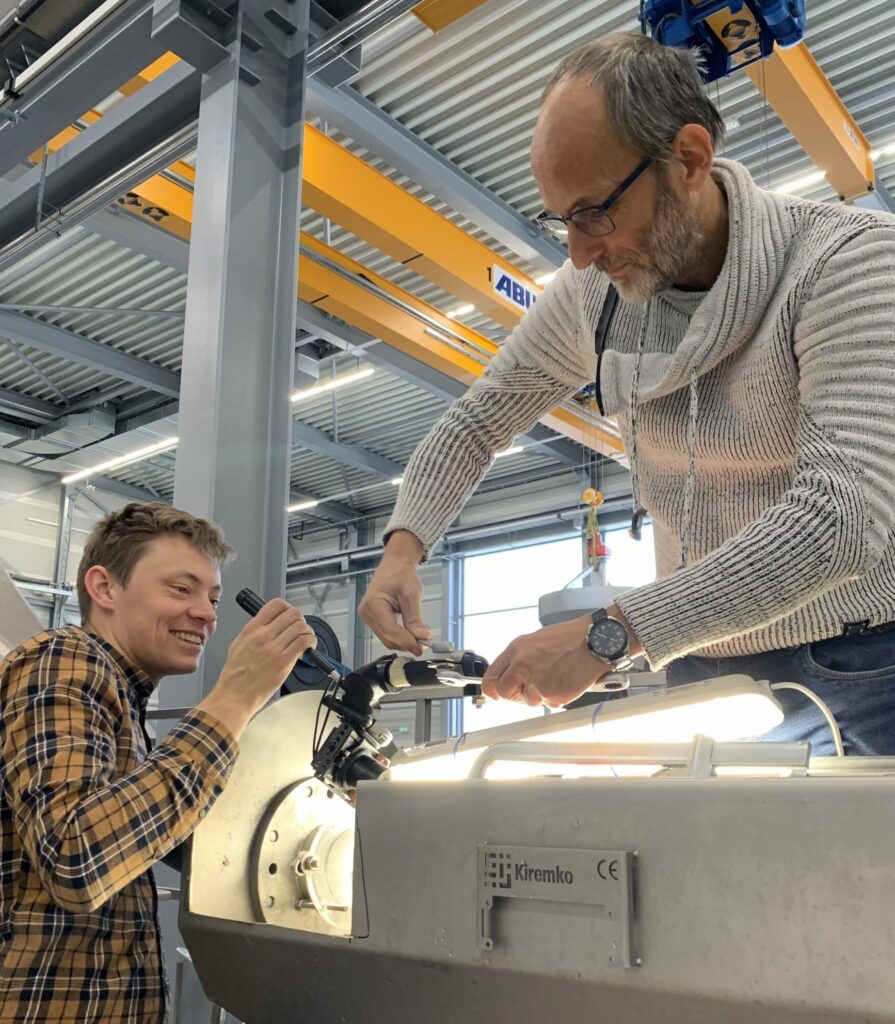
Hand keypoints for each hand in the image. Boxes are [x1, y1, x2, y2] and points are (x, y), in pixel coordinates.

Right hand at [199, 599, 315, 737]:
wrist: (235, 695)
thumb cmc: (235, 675)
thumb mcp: (239, 644)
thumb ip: (255, 632)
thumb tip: (272, 625)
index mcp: (251, 629)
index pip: (276, 605)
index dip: (288, 608)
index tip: (290, 616)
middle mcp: (263, 635)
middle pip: (293, 614)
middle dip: (300, 620)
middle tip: (299, 629)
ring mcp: (274, 647)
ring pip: (301, 627)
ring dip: (307, 632)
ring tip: (305, 640)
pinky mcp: (284, 661)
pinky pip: (304, 642)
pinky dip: (311, 642)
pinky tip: (309, 647)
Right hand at [358, 531, 431, 654]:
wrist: (395, 563)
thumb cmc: (401, 573)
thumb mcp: (411, 595)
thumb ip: (415, 618)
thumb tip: (423, 637)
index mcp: (373, 604)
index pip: (390, 631)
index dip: (407, 641)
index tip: (423, 646)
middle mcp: (366, 613)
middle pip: (387, 637)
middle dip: (406, 643)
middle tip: (425, 645)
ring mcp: (368, 617)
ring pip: (387, 638)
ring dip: (404, 641)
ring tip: (421, 637)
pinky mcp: (373, 619)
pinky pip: (387, 633)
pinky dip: (400, 636)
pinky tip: (412, 632)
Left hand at [481, 615, 610, 707]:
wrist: (594, 642)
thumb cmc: (569, 638)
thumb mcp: (534, 640)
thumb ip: (518, 658)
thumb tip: (509, 675)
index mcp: (516, 651)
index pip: (491, 678)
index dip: (492, 689)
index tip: (495, 694)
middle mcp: (523, 667)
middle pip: (506, 694)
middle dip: (515, 694)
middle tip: (529, 688)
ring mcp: (538, 684)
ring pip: (529, 701)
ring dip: (539, 694)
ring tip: (555, 677)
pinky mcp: (554, 697)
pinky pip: (548, 704)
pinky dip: (556, 697)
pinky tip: (564, 681)